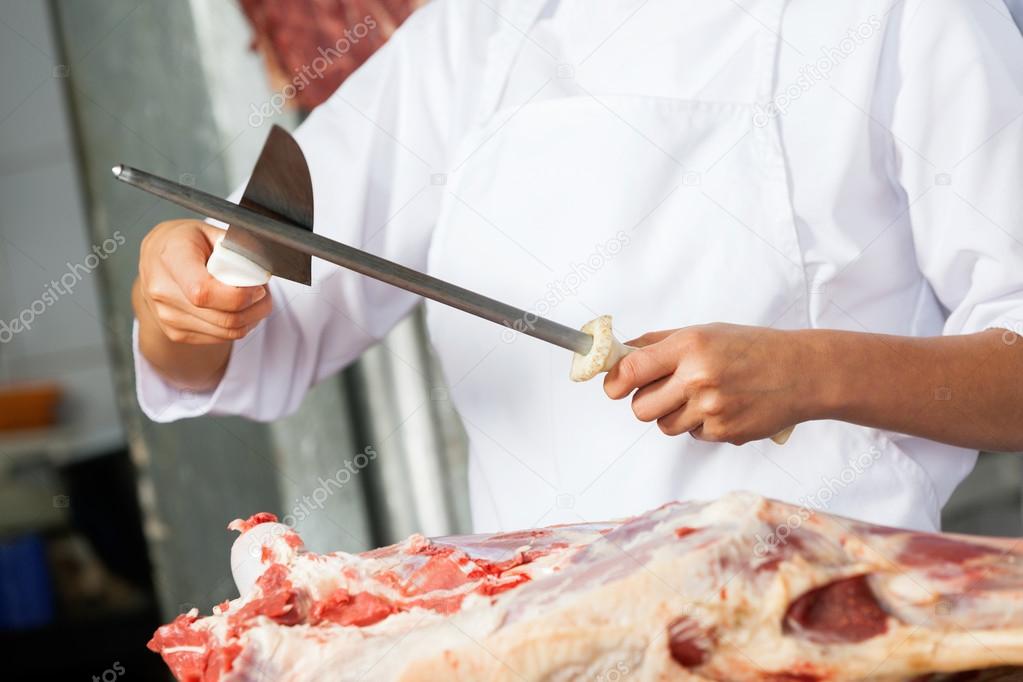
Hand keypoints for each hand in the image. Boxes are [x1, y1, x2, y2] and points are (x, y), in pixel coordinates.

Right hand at [136, 219, 271, 344]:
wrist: (157, 258)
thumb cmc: (187, 242)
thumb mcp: (212, 231)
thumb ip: (237, 246)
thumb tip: (260, 268)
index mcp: (171, 257)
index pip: (204, 291)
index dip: (239, 296)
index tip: (258, 288)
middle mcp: (163, 290)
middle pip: (222, 317)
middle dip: (255, 308)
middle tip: (264, 293)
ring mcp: (167, 315)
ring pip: (226, 332)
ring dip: (252, 319)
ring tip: (256, 300)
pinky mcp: (175, 333)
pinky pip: (220, 338)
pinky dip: (238, 326)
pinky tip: (239, 309)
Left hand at [603, 324, 816, 443]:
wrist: (802, 372)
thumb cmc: (752, 349)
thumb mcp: (705, 332)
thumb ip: (659, 344)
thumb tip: (619, 355)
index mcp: (690, 346)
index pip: (631, 370)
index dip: (615, 382)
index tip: (614, 386)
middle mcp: (698, 378)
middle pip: (640, 408)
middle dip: (646, 401)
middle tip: (665, 390)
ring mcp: (712, 409)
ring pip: (664, 425)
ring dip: (674, 414)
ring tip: (702, 396)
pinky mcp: (724, 433)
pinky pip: (692, 435)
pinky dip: (700, 424)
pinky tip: (723, 406)